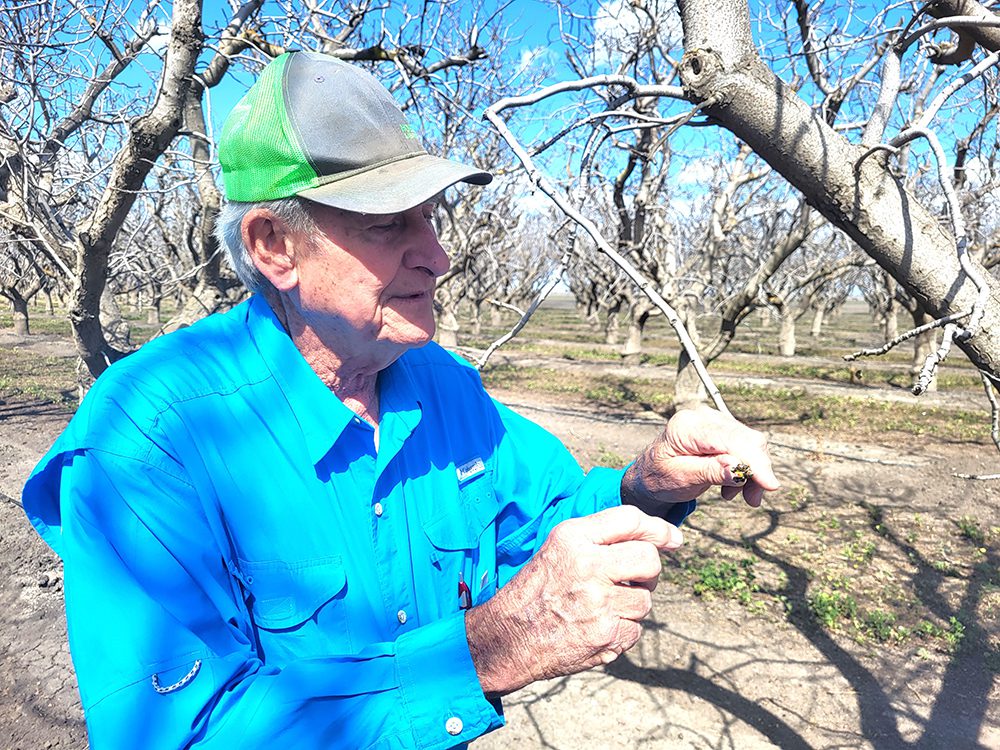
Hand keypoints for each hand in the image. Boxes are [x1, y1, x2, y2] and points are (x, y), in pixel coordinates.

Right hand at [465, 505, 680, 695]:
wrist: (509, 637)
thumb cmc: (537, 589)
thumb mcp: (558, 547)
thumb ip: (601, 537)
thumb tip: (661, 538)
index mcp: (573, 537)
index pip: (630, 520)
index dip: (657, 528)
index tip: (672, 538)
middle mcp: (588, 565)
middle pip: (648, 560)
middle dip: (648, 572)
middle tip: (632, 580)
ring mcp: (598, 602)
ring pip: (645, 600)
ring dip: (632, 605)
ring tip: (603, 607)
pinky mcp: (605, 635)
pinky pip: (635, 630)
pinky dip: (622, 631)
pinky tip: (598, 627)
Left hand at [621, 405, 778, 510]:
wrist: (650, 475)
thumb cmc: (660, 477)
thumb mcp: (681, 478)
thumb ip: (710, 472)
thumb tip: (739, 469)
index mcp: (687, 426)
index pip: (731, 439)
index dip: (755, 462)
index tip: (771, 485)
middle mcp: (703, 417)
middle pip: (747, 440)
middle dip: (756, 471)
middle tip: (752, 500)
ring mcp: (713, 421)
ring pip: (751, 444)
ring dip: (752, 473)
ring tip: (739, 495)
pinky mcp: (721, 431)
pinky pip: (746, 447)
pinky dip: (747, 469)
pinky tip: (733, 485)